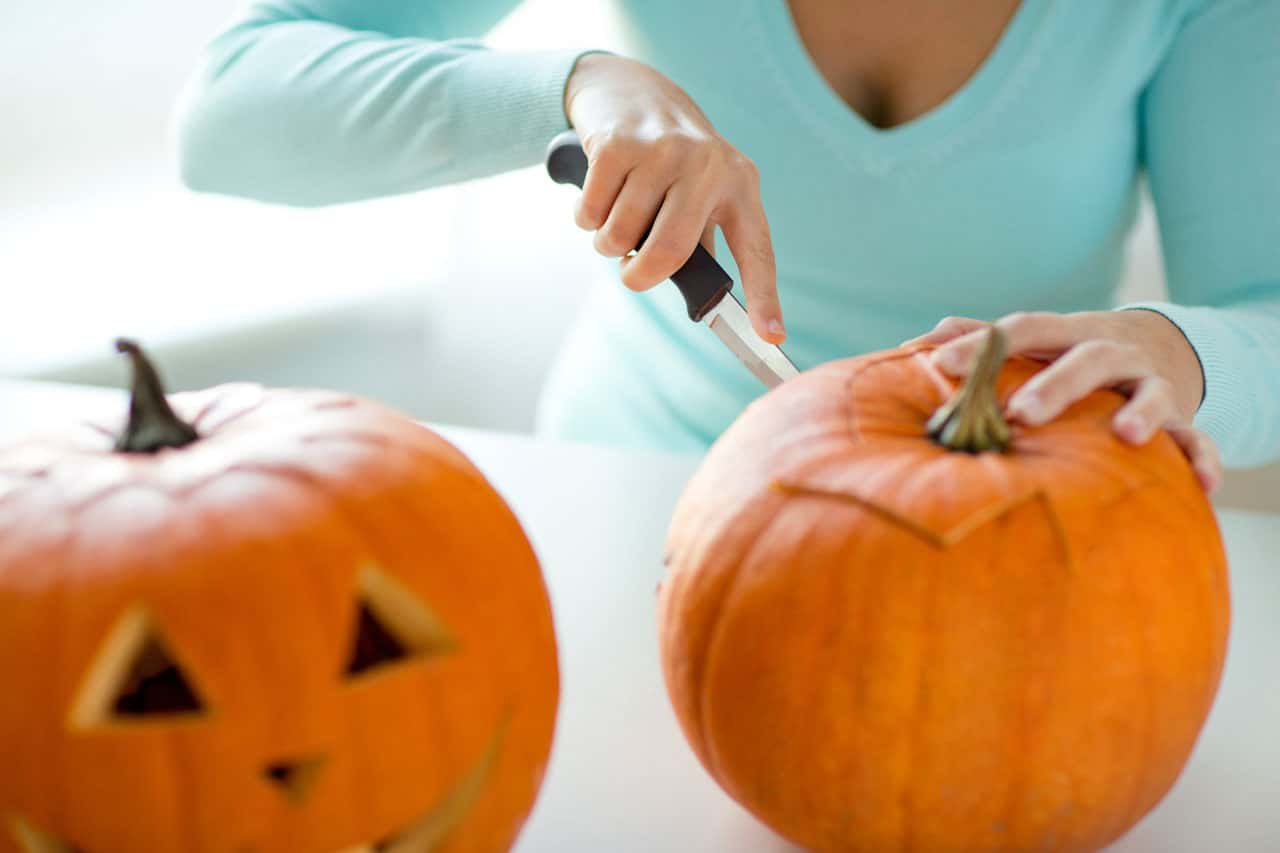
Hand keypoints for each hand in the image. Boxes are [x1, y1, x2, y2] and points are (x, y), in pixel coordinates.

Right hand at [563, 54, 783, 342]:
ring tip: (616, 219)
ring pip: (622, 235)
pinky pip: (592, 213)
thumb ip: (703, 240)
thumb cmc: (670, 160)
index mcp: (740, 184)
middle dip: (640, 276)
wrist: (630, 89)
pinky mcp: (619, 143)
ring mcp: (663, 150)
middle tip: (631, 275)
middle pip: (670, 251)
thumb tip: (704, 299)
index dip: (765, 296)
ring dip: (608, 243)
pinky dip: (587, 218)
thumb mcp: (702, 190)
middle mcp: (709, 165)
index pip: (756, 249)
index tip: (772, 336)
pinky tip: (598, 195)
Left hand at [904, 310, 1220, 491]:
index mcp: (1065, 334)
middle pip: (1087, 357)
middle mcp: (1111, 351)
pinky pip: (1197, 436)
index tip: (941, 366)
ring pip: (1151, 391)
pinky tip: (1203, 484)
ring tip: (1124, 434)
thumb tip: (926, 338)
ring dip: (1141, 411)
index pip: (1024, 329)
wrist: (1155, 351)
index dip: (983, 344)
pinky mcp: (1180, 416)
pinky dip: (1204, 457)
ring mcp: (1149, 383)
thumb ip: (984, 338)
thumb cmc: (1069, 355)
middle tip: (1019, 413)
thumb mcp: (1035, 342)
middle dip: (1055, 384)